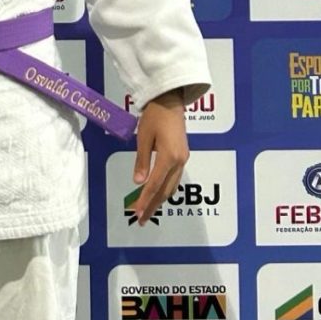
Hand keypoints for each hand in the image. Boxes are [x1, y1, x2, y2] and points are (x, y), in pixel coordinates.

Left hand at [129, 88, 188, 225]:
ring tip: (148, 209)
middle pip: (165, 190)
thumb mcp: (144, 137)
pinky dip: (165, 188)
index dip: (145, 200)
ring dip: (160, 199)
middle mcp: (179, 161)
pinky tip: (158, 192)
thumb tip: (138, 182)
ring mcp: (183, 159)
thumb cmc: (154, 116)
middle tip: (142, 219)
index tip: (137, 213)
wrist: (170, 100)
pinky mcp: (183, 155)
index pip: (154, 184)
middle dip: (153, 205)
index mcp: (169, 157)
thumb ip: (141, 161)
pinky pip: (174, 177)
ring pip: (171, 185)